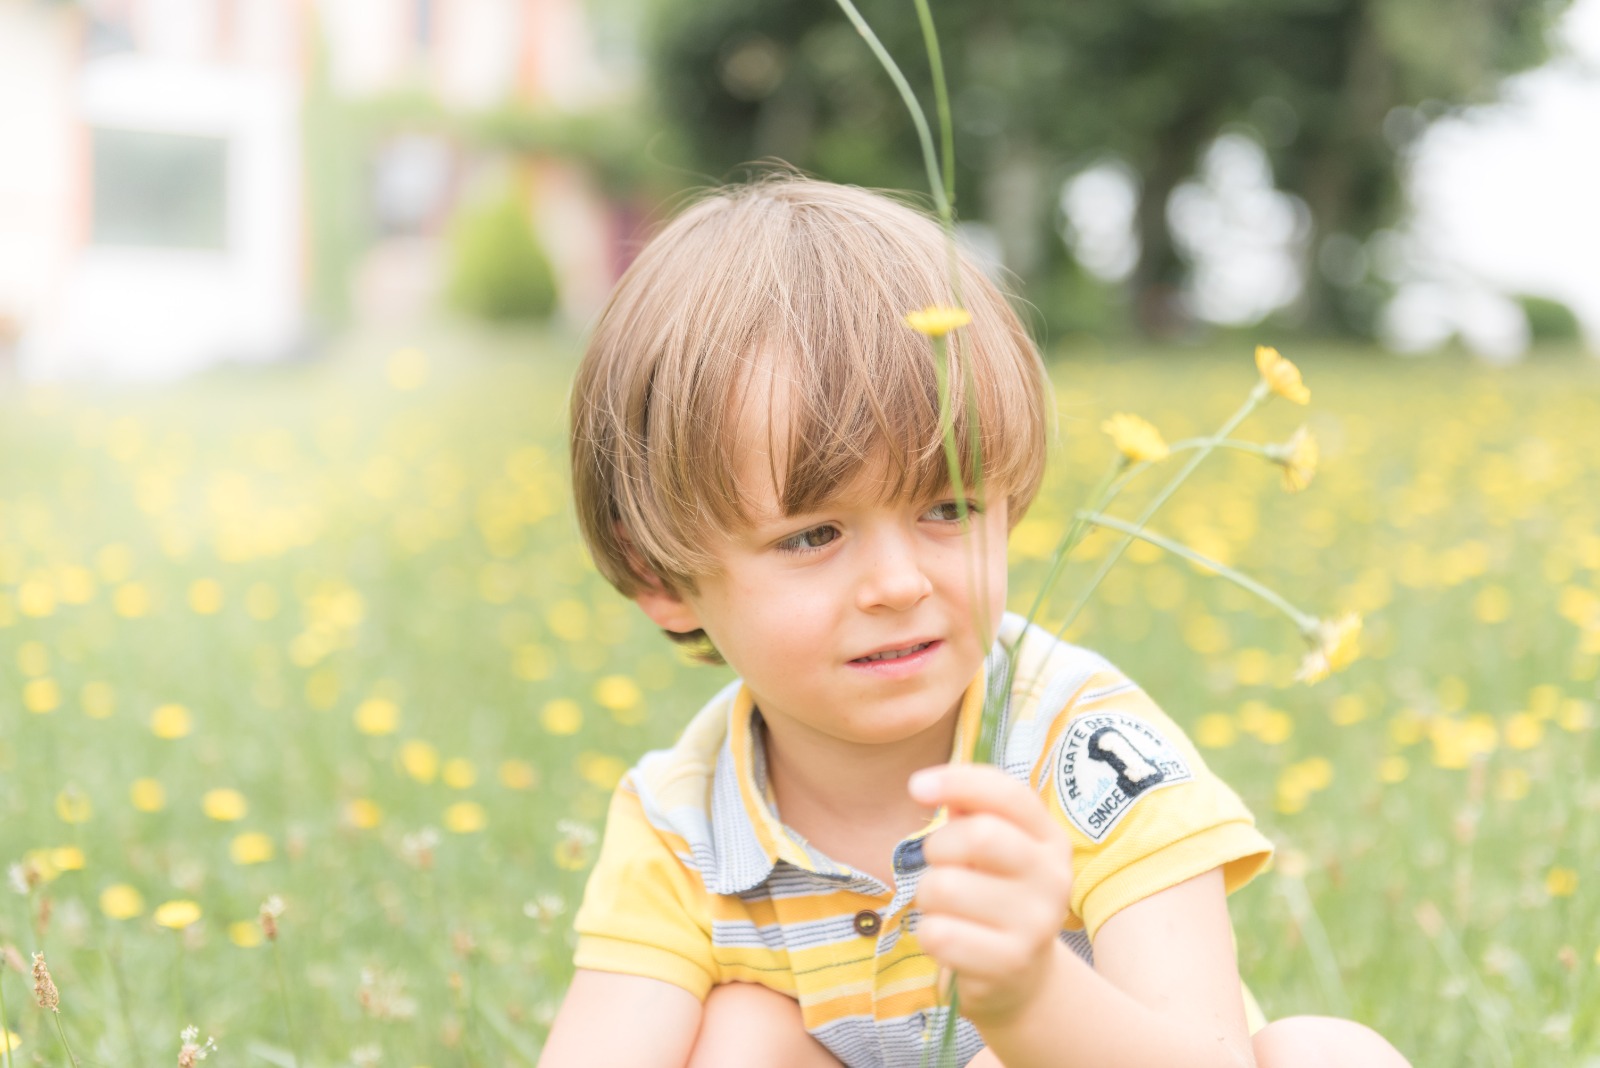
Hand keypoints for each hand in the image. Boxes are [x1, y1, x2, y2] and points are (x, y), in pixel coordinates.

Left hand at [908, 763, 1074, 1026]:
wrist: (1023, 977)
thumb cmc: (994, 895)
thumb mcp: (995, 849)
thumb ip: (970, 810)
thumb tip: (929, 785)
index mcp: (1049, 839)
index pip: (1008, 794)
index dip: (958, 781)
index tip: (916, 786)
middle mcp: (1053, 877)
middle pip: (978, 836)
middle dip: (938, 846)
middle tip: (940, 865)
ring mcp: (1036, 923)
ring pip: (945, 887)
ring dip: (928, 895)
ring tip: (946, 907)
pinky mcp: (1009, 963)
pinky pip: (938, 934)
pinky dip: (929, 934)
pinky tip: (950, 938)